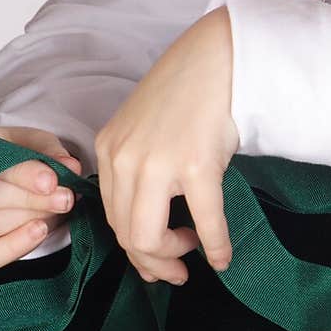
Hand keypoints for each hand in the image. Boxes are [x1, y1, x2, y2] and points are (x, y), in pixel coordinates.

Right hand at [0, 122, 81, 275]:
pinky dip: (10, 248)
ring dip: (25, 220)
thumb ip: (48, 150)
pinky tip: (38, 232)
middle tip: (65, 199)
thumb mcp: (29, 141)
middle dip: (29, 199)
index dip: (19, 172)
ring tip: (56, 212)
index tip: (52, 180)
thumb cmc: (7, 155)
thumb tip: (70, 168)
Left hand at [94, 5, 239, 285]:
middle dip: (151, 262)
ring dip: (172, 257)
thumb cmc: (186, 94)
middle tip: (175, 271)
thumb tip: (151, 223)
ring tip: (193, 252)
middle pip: (125, 234)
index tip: (156, 260)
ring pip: (148, 237)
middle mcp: (124, 159)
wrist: (216, 58)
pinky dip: (215, 245)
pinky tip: (222, 256)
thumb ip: (137, 168)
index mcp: (109, 150)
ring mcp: (157, 163)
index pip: (111, 216)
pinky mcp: (194, 165)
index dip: (134, 247)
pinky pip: (203, 221)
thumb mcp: (143, 130)